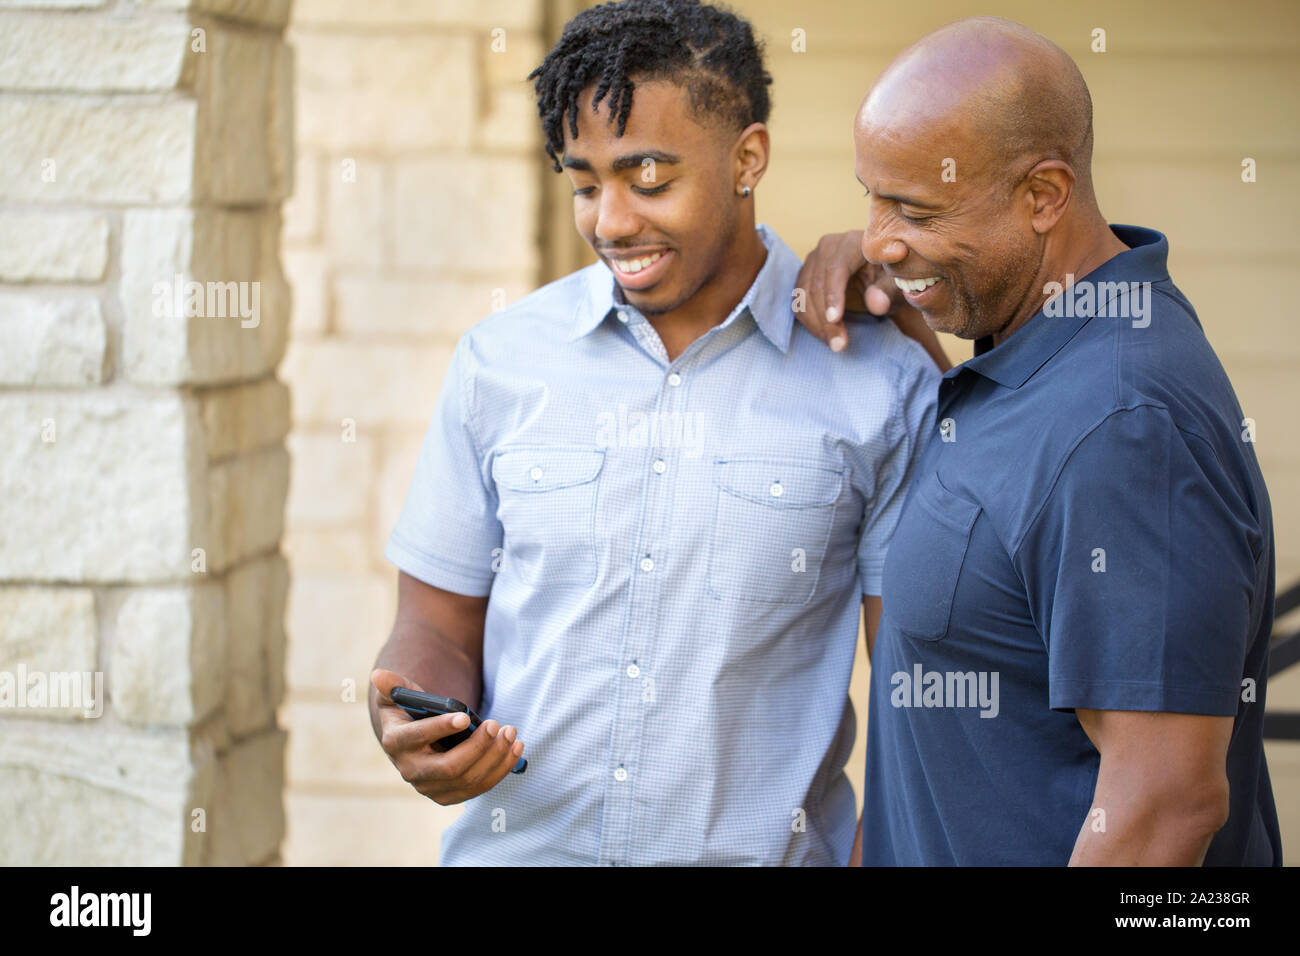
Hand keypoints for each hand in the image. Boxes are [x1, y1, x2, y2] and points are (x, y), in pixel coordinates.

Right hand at [371, 668, 524, 805]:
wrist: (414, 740)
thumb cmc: (409, 712)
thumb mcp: (399, 695)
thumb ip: (392, 685)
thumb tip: (379, 675)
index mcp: (396, 742)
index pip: (417, 738)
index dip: (441, 728)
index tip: (466, 717)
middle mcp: (411, 771)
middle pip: (451, 767)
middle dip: (478, 746)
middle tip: (498, 724)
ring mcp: (431, 788)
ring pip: (469, 779)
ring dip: (495, 756)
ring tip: (511, 732)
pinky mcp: (449, 795)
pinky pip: (479, 787)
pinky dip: (500, 769)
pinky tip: (515, 748)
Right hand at [794, 230, 907, 350]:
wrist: (881, 275)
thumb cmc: (892, 277)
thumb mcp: (898, 285)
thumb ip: (889, 292)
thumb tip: (876, 304)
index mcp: (853, 242)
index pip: (836, 267)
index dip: (833, 294)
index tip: (835, 320)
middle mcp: (828, 246)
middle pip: (817, 283)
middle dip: (825, 318)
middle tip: (839, 345)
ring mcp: (814, 260)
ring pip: (803, 294)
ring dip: (815, 323)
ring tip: (834, 344)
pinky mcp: (806, 274)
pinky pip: (799, 300)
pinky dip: (810, 320)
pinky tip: (826, 336)